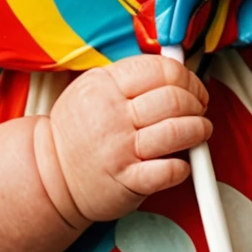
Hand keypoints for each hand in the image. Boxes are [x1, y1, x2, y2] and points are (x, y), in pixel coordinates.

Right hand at [33, 55, 211, 225]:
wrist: (50, 174)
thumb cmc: (77, 130)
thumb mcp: (92, 88)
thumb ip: (129, 76)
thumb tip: (173, 70)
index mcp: (105, 85)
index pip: (160, 70)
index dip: (186, 77)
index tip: (193, 86)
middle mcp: (112, 115)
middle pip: (173, 99)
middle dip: (196, 102)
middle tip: (200, 108)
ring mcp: (119, 149)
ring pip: (176, 131)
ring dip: (198, 130)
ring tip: (200, 131)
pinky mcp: (127, 182)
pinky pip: (169, 170)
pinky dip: (183, 166)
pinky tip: (182, 162)